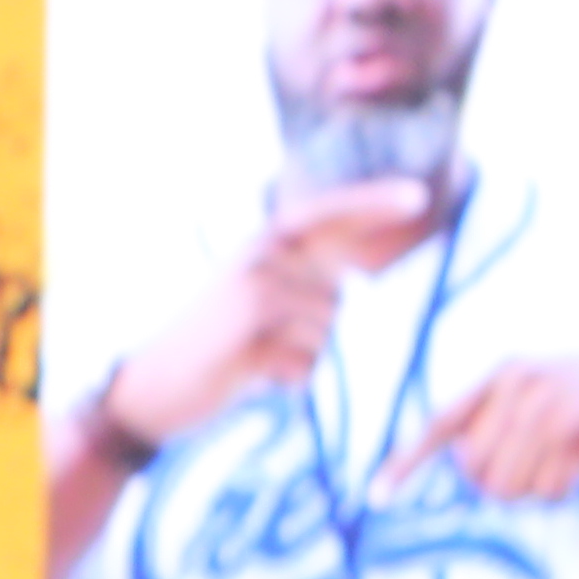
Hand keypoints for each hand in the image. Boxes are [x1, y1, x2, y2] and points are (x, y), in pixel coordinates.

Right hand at [98, 176, 441, 454]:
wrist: (157, 384)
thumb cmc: (224, 345)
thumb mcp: (265, 298)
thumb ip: (308, 281)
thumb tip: (358, 278)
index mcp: (265, 245)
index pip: (327, 213)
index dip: (372, 202)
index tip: (421, 194)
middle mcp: (261, 256)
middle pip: (338, 298)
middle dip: (315, 333)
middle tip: (258, 341)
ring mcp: (256, 288)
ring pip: (328, 334)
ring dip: (302, 358)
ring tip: (255, 353)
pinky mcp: (253, 324)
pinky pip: (310, 363)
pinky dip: (289, 379)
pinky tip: (251, 371)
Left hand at [417, 349, 578, 507]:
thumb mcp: (544, 396)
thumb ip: (503, 423)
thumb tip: (469, 472)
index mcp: (502, 376)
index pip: (440, 425)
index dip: (406, 464)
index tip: (375, 497)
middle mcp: (517, 389)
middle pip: (475, 470)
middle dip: (501, 484)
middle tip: (539, 471)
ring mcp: (547, 411)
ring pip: (510, 485)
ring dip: (536, 489)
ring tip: (565, 465)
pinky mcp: (577, 436)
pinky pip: (548, 489)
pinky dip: (563, 491)